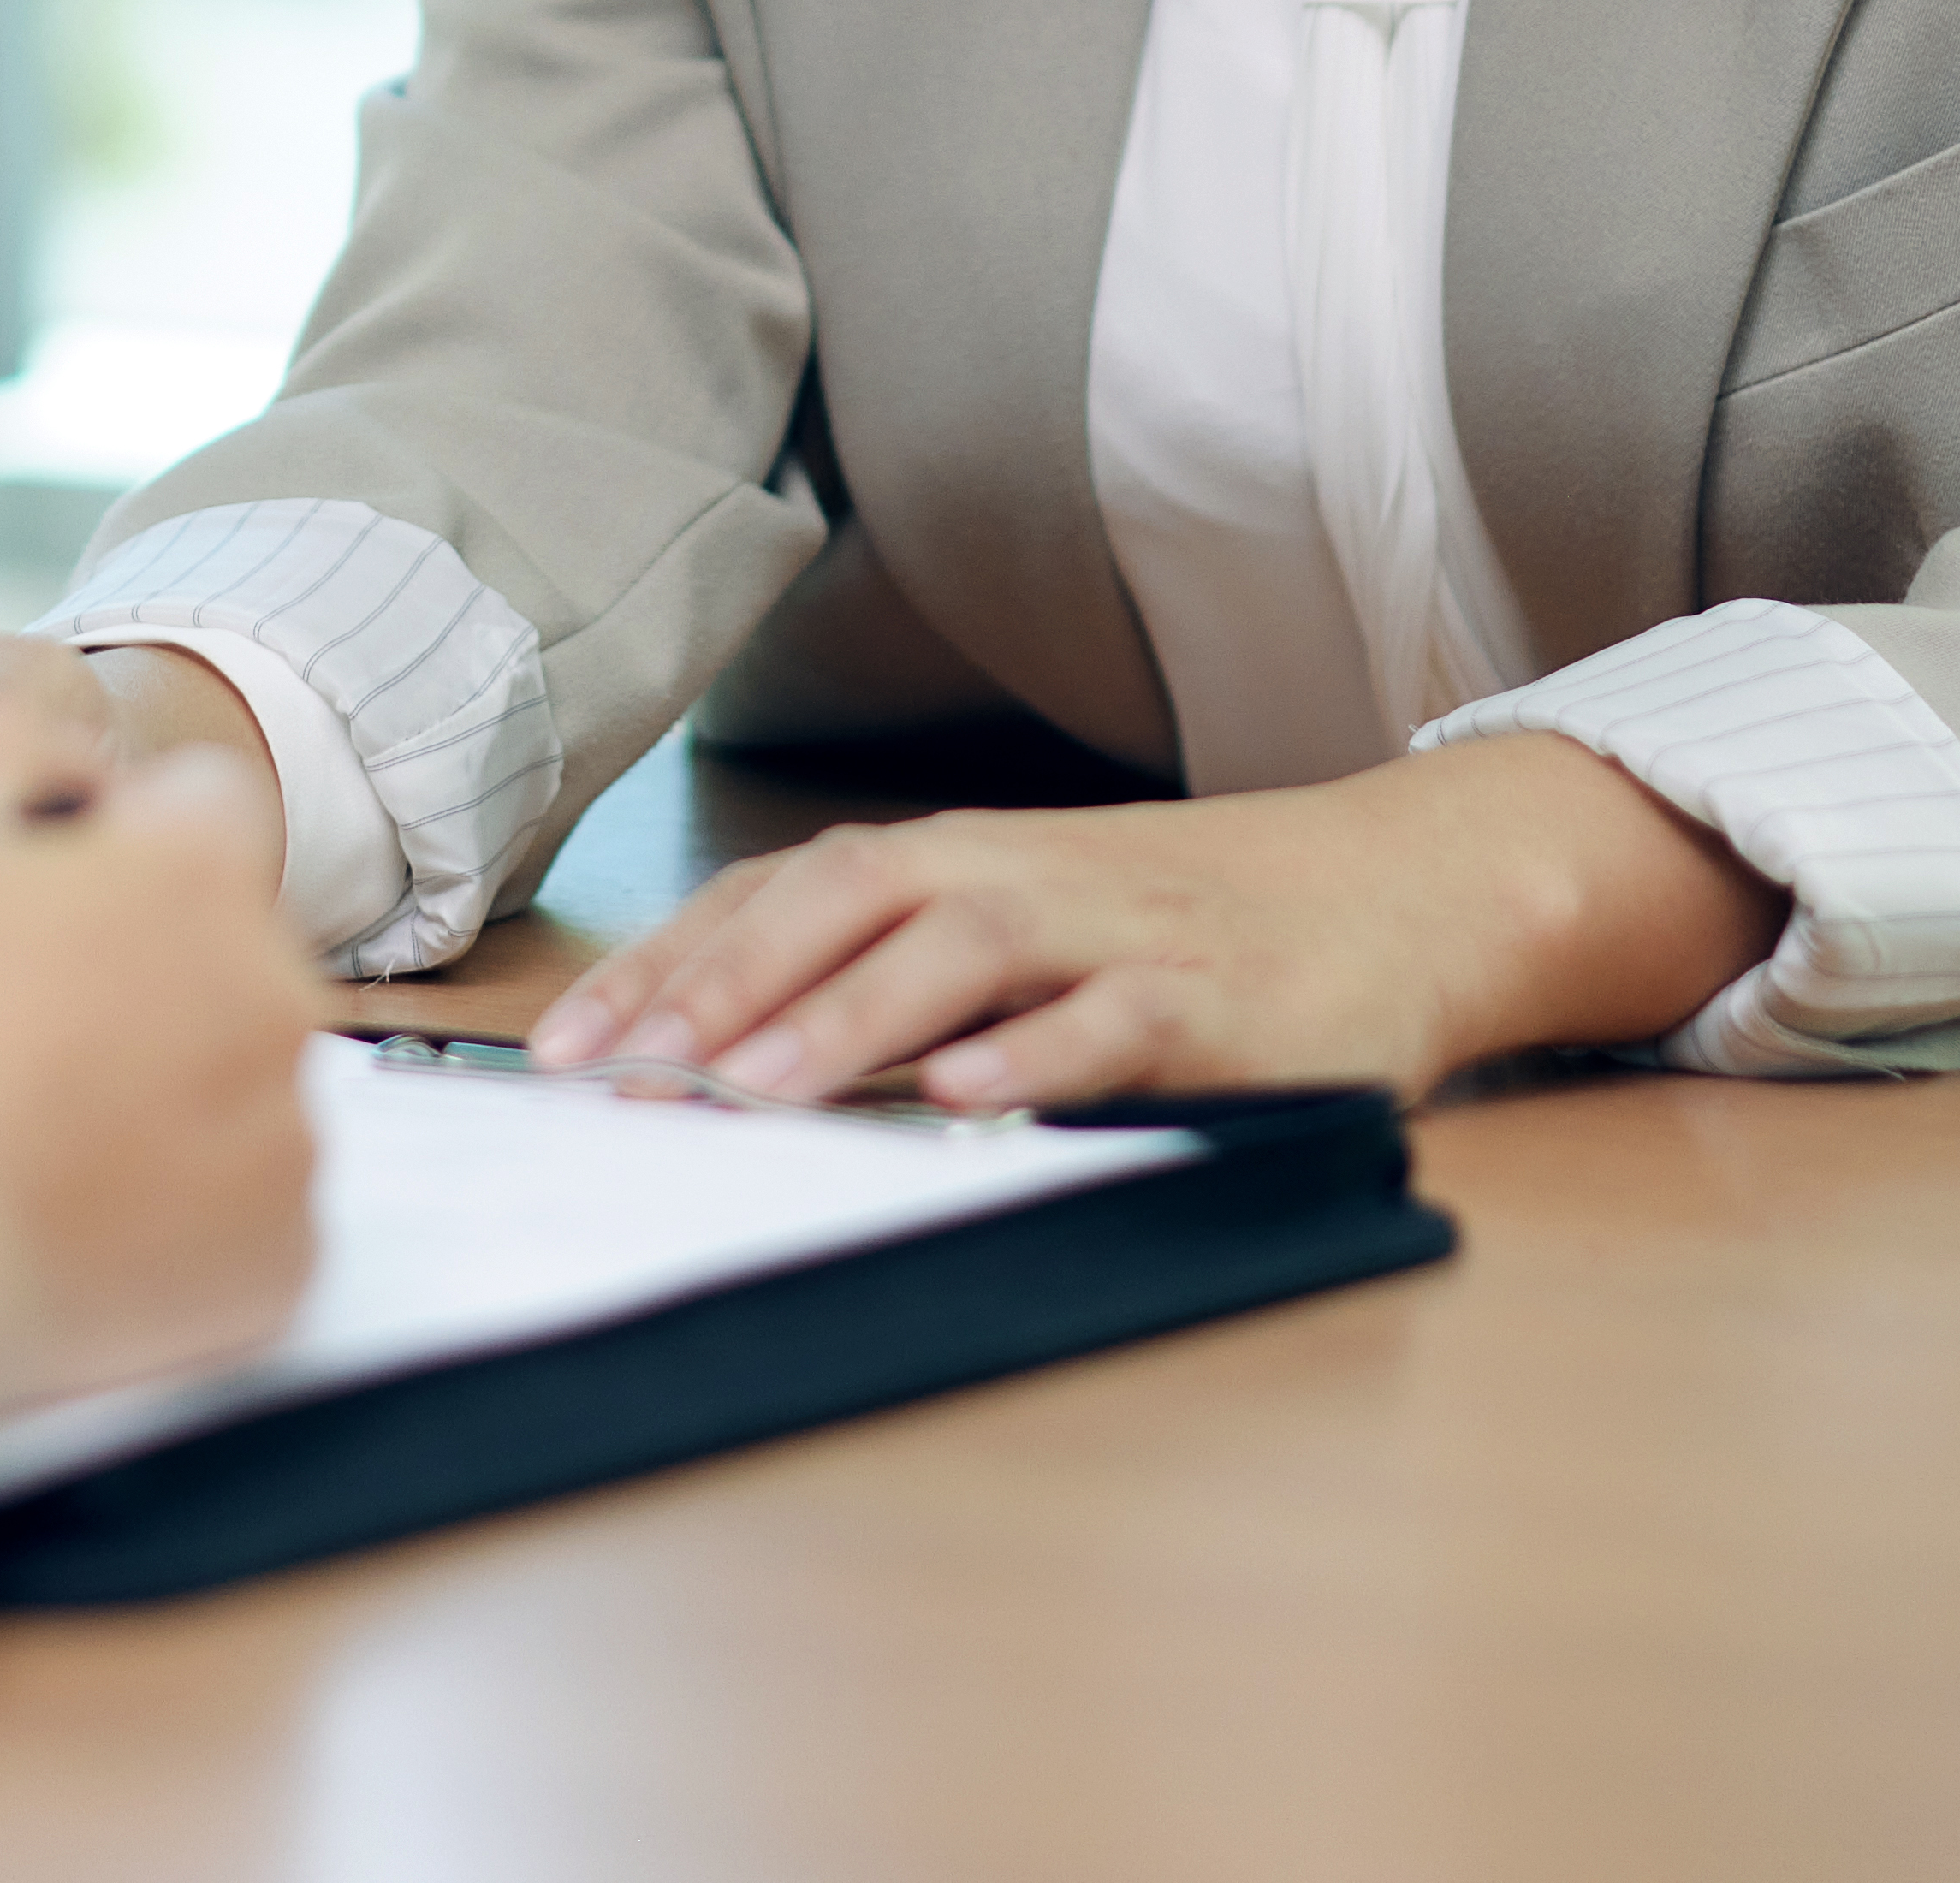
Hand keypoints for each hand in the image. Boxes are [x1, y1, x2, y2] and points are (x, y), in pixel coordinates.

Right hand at [0, 670, 321, 1404]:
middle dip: (137, 966)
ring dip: (157, 1085)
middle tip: (8, 1023)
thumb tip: (54, 744)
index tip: (25, 897)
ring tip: (28, 1127)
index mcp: (198, 870)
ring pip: (231, 1074)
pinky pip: (243, 1206)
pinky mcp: (277, 1261)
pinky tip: (75, 1210)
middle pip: (218, 945)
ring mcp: (288, 1137)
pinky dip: (177, 1208)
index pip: (197, 802)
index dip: (106, 838)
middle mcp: (275, 993)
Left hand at [524, 737, 1782, 1111]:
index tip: (566, 1045)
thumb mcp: (1025, 932)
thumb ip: (896, 980)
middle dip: (723, 982)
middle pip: (848, 898)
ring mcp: (1118, 930)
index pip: (783, 893)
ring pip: (964, 949)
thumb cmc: (1178, 924)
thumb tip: (717, 1058)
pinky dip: (1037, 1054)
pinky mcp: (1214, 998)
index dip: (670, 961)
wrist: (1394, 892)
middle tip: (622, 1071)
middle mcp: (1023, 875)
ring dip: (851, 1016)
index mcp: (962, 860)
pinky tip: (966, 1099)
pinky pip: (1115, 1020)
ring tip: (756, 1088)